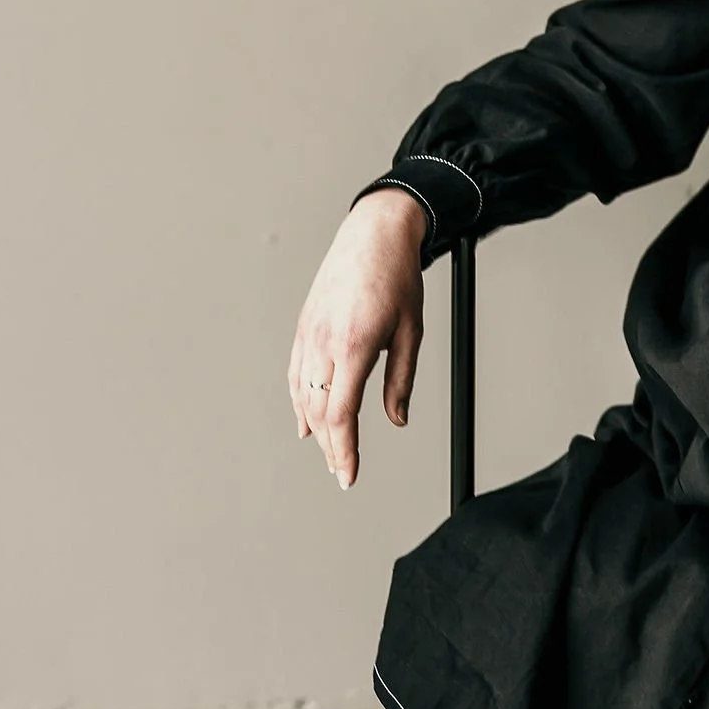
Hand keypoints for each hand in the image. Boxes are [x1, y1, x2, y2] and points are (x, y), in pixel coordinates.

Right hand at [288, 189, 427, 488]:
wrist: (372, 234)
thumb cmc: (397, 278)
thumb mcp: (411, 331)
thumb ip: (401, 380)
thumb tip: (397, 419)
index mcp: (354, 344)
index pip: (342, 413)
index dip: (344, 450)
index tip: (349, 475)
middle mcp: (324, 342)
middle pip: (319, 411)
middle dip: (331, 447)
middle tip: (343, 472)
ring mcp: (308, 334)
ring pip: (303, 395)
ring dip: (315, 429)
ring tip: (329, 453)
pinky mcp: (303, 327)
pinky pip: (296, 374)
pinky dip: (300, 402)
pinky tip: (307, 422)